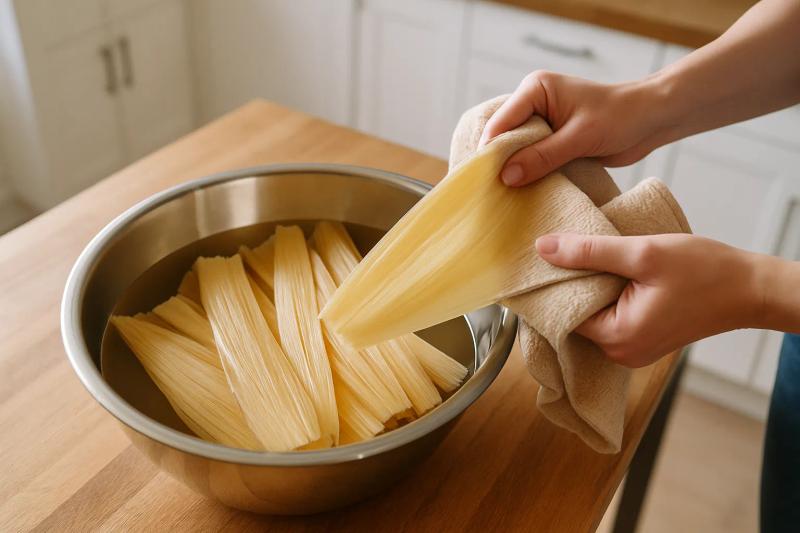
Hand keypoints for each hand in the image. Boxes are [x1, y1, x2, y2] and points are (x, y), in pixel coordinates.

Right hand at [479, 71, 672, 186]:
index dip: (491, 151)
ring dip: (514, 171)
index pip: (501, 123)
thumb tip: (506, 177)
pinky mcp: (551, 141)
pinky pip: (531, 159)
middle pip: (503, 137)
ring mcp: (541, 123)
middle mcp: (533, 104)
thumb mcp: (579, 138)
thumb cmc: (621, 117)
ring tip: (502, 196)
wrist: (651, 120)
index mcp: (535, 90)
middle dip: (498, 162)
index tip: (483, 179)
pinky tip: (522, 192)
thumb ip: (542, 156)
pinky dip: (528, 174)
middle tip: (489, 191)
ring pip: (516, 151)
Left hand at [534, 232, 768, 366]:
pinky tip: (612, 271)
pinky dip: (608, 294)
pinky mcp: (643, 339)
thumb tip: (543, 247)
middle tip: (570, 250)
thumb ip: (590, 251)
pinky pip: (611, 317)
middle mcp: (620, 353)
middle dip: (572, 284)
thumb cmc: (704, 272)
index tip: (548, 257)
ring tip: (592, 257)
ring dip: (591, 287)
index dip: (553, 284)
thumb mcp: (642, 254)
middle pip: (576, 315)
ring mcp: (632, 349)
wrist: (751, 288)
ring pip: (594, 314)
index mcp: (616, 339)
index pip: (561, 313)